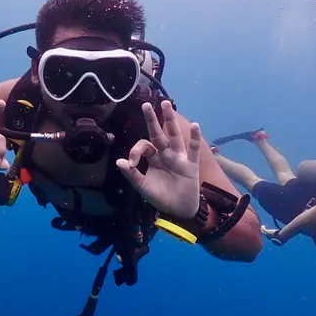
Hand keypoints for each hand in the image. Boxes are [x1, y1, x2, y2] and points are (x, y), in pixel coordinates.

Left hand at [117, 100, 200, 218]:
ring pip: (174, 136)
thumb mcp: (142, 186)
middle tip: (146, 104)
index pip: (144, 146)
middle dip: (153, 119)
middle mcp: (166, 154)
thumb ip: (131, 173)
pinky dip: (194, 138)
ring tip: (166, 105)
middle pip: (158, 133)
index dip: (136, 151)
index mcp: (153, 158)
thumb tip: (119, 161)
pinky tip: (196, 126)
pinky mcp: (190, 165)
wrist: (178, 210)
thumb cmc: (160, 196)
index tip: (132, 164)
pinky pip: (192, 150)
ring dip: (170, 121)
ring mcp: (179, 157)